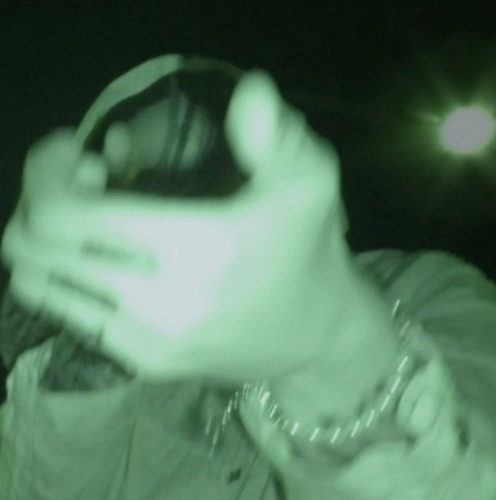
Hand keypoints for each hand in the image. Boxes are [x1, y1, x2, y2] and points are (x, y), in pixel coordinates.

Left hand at [3, 70, 348, 383]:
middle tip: (81, 181)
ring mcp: (147, 343)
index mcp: (198, 250)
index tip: (72, 149)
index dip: (46, 171)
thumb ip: (278, 133)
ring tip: (86, 221)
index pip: (66, 213)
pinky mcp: (145, 364)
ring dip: (45, 241)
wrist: (317, 337)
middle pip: (36, 248)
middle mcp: (161, 304)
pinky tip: (104, 259)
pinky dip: (66, 278)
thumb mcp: (310, 182)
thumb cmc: (309, 252)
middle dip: (39, 200)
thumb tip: (250, 91)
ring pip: (40, 287)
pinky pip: (69, 316)